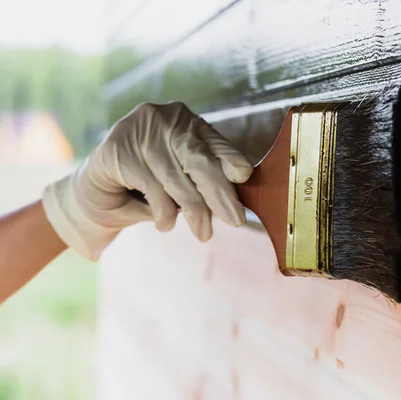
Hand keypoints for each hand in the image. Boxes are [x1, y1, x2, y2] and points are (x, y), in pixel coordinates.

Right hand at [42, 102, 253, 260]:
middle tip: (235, 220)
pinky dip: (163, 211)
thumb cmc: (152, 184)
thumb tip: (235, 202)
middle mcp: (164, 120)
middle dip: (219, 193)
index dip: (230, 157)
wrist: (100, 190)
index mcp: (187, 122)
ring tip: (203, 233)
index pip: (214, 141)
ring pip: (176, 178)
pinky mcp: (118, 150)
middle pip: (198, 159)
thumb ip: (207, 181)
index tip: (244, 175)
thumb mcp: (184, 179)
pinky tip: (165, 224)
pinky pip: (152, 187)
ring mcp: (139, 131)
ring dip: (193, 211)